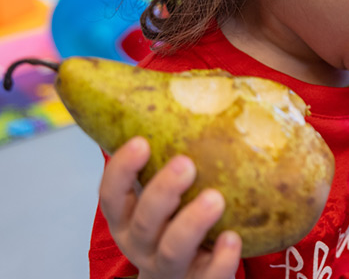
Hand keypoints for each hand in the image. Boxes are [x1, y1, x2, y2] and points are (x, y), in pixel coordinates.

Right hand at [99, 137, 241, 277]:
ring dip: (192, 222)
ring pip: (172, 249)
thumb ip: (176, 157)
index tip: (140, 142)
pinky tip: (233, 238)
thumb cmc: (178, 220)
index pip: (111, 195)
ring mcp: (169, 267)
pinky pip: (208, 276)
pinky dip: (221, 260)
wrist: (187, 276)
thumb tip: (216, 90)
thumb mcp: (168, 195)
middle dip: (162, 191)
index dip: (121, 170)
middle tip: (186, 164)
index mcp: (128, 218)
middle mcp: (141, 244)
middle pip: (144, 220)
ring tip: (216, 198)